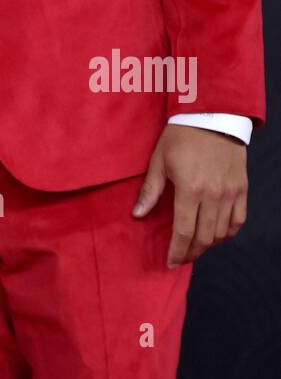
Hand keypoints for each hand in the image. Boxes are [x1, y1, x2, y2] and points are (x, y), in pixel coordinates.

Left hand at [132, 124, 247, 267]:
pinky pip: (238, 220)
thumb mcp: (159, 160)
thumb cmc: (181, 136)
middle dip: (191, 252)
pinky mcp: (241, 188)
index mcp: (189, 189)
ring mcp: (230, 193)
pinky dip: (228, 232)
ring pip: (221, 233)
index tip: (170, 262)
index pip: (183, 232)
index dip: (177, 252)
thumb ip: (150, 190)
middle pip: (204, 237)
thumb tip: (137, 215)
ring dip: (208, 244)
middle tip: (182, 257)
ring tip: (195, 246)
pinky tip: (217, 234)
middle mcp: (213, 195)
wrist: (212, 116)